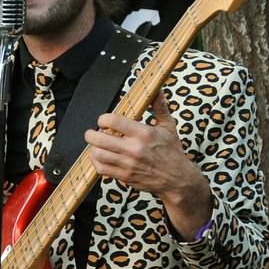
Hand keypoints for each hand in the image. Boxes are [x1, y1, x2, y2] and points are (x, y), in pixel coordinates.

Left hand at [86, 94, 212, 237]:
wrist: (177, 178)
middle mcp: (134, 149)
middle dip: (91, 134)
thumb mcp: (168, 126)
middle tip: (91, 132)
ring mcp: (128, 164)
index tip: (103, 120)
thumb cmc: (172, 151)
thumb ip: (159, 107)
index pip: (114, 121)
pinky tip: (100, 157)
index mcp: (144, 133)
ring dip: (93, 148)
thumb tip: (157, 89)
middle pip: (100, 139)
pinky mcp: (125, 176)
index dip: (103, 119)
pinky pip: (101, 169)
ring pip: (98, 154)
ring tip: (96, 144)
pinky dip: (96, 162)